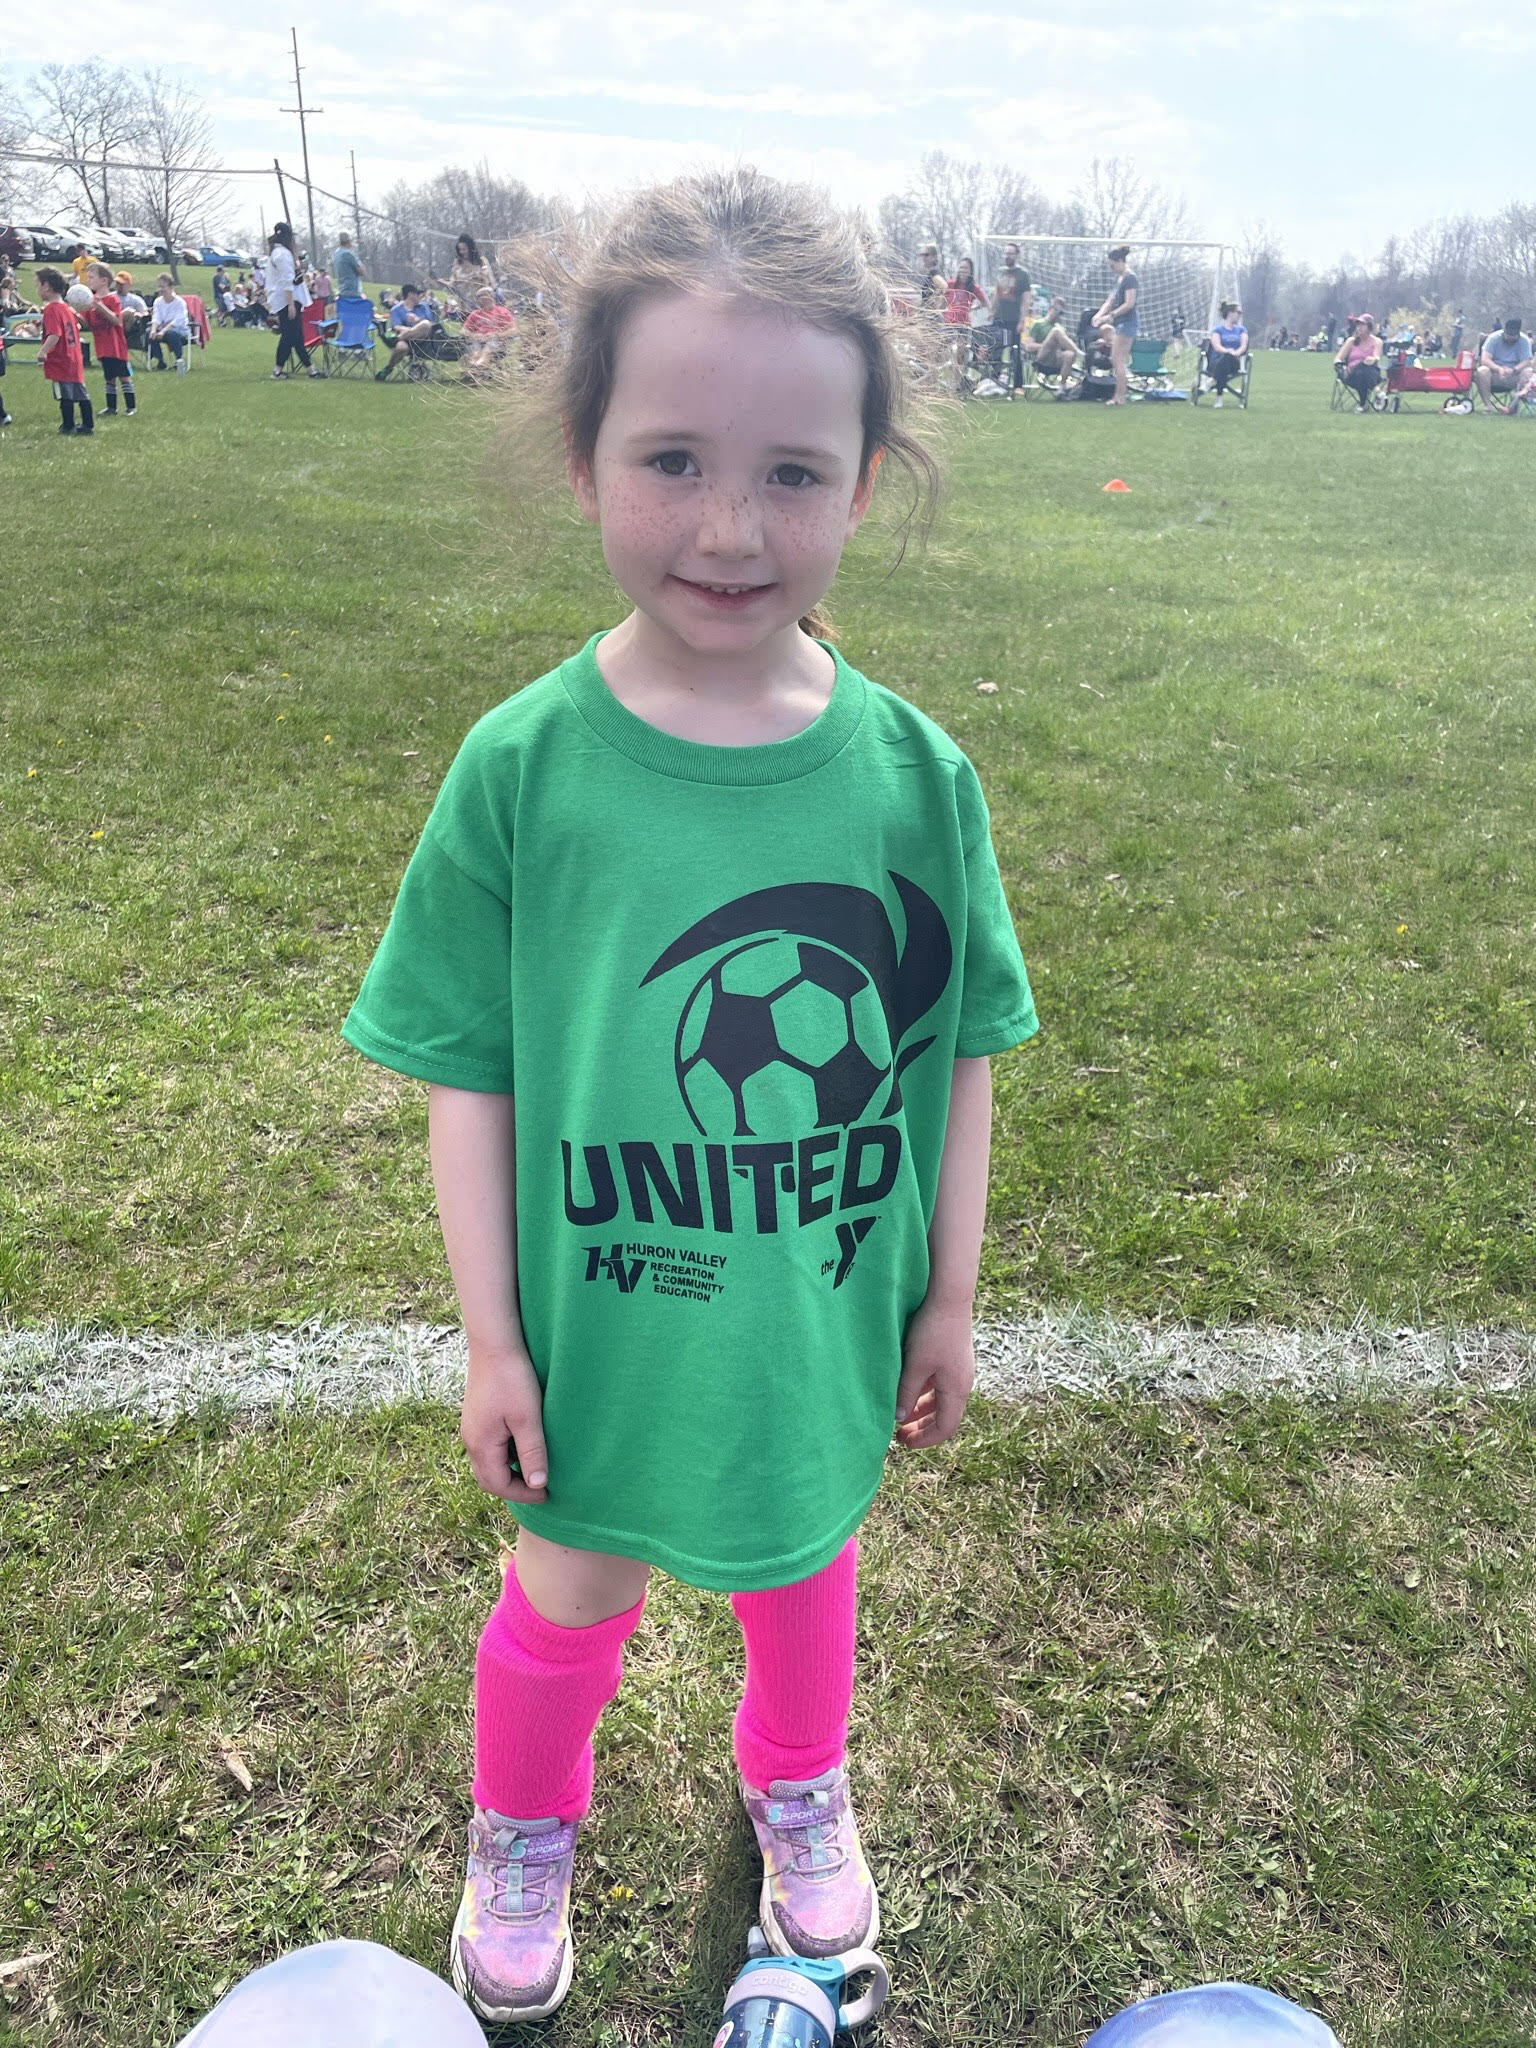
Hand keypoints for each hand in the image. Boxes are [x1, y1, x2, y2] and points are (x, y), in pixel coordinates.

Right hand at [460, 1342, 549, 1504]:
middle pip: (488, 1478)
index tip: (547, 1493)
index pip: (498, 1484)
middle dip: (513, 1487)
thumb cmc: (513, 1379)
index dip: (523, 1494)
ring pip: (487, 1462)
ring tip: (534, 1468)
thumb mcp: (528, 1418)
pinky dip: (504, 1456)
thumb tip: (537, 1485)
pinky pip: (488, 1447)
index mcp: (481, 1445)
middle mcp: (471, 1440)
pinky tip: (523, 1445)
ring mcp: (471, 1427)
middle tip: (540, 1488)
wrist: (494, 1343)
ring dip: (508, 1472)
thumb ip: (532, 1452)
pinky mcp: (477, 1416)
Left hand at [893, 1297, 975, 1449]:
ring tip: (899, 1414)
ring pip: (940, 1400)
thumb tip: (899, 1418)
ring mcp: (959, 1370)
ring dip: (921, 1410)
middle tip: (899, 1435)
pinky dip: (924, 1393)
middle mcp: (962, 1383)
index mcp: (957, 1389)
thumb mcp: (915, 1365)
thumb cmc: (932, 1331)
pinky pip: (939, 1384)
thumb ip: (906, 1393)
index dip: (926, 1440)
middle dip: (922, 1427)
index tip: (904, 1442)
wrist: (950, 1296)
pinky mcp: (953, 1358)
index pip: (946, 1428)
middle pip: (944, 1416)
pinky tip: (906, 1389)